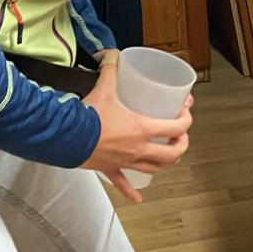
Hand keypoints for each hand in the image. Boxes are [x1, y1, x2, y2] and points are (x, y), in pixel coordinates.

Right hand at [80, 51, 192, 202]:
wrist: (65, 138)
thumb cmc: (87, 116)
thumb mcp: (102, 86)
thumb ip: (110, 67)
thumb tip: (112, 53)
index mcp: (143, 129)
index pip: (177, 127)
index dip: (187, 119)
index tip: (186, 110)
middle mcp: (139, 149)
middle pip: (172, 154)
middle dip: (181, 144)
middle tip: (180, 134)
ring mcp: (126, 162)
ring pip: (155, 168)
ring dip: (165, 162)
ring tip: (168, 154)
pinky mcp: (110, 169)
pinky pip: (124, 184)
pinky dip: (132, 192)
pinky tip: (139, 198)